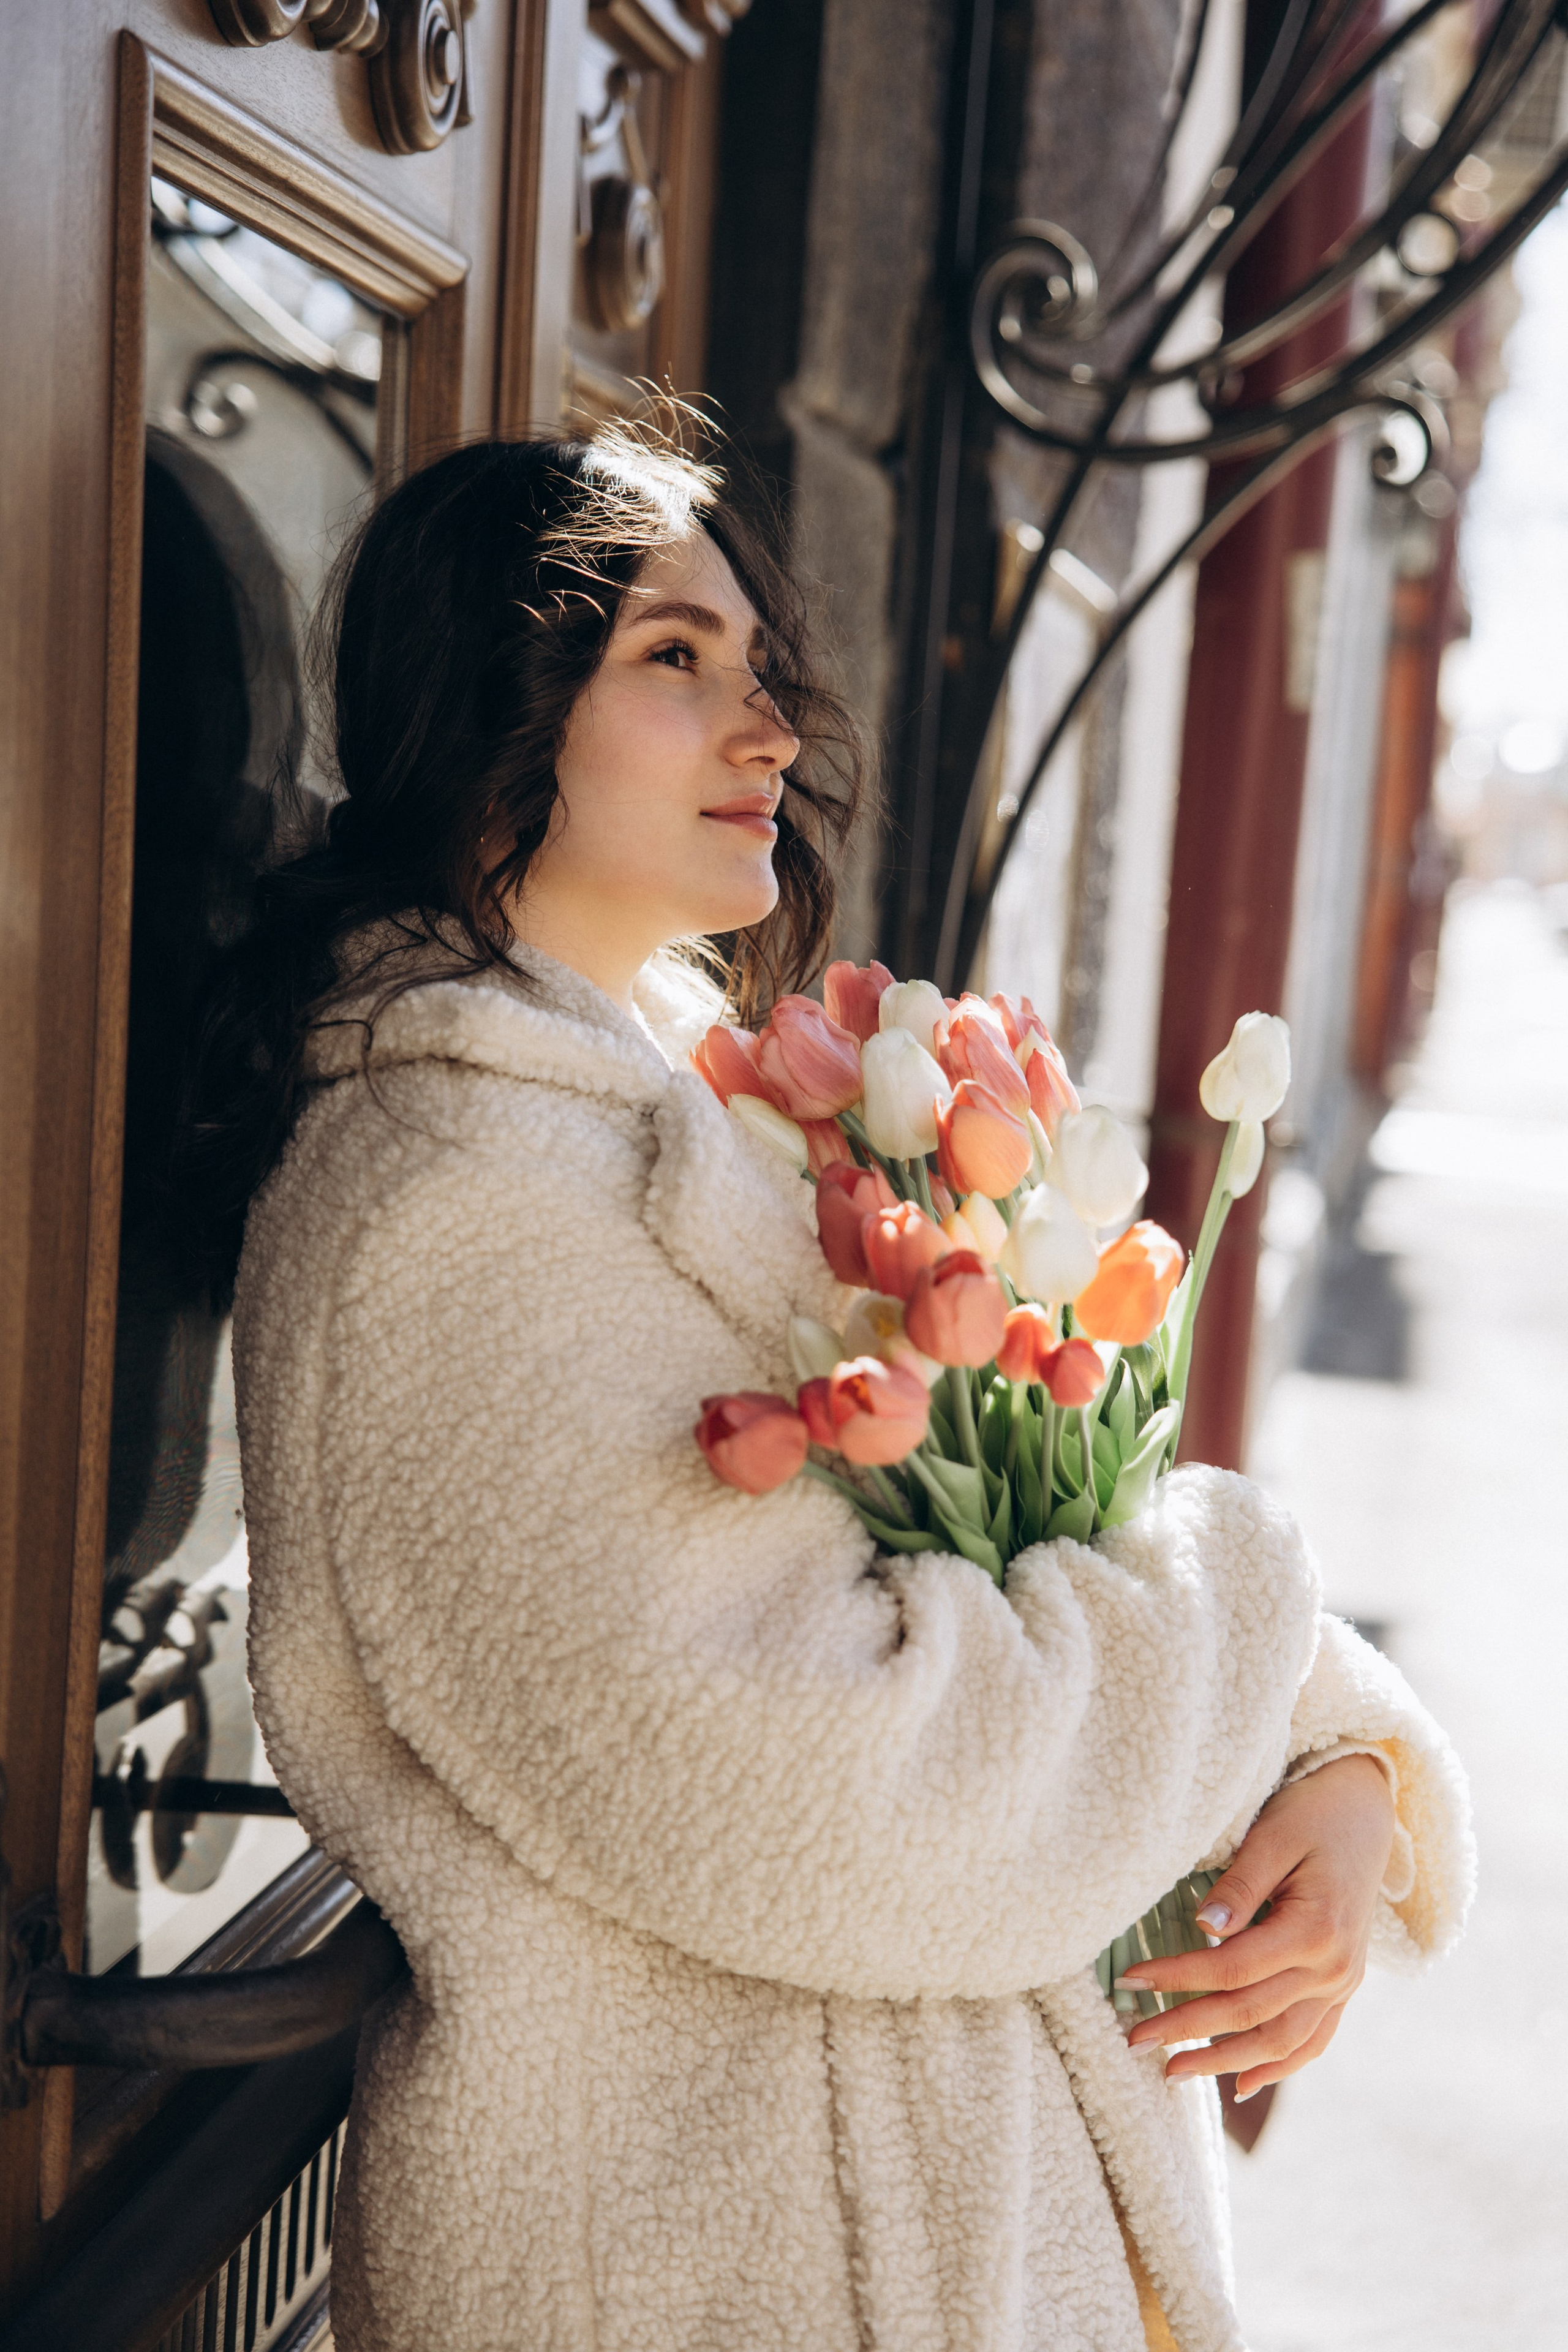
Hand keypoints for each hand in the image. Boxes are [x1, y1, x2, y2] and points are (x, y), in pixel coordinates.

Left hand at [1119, 1752, 1396, 2100]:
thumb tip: (1204, 1926)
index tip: (1129, 1981)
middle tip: (1133, 2040)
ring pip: (1281, 2041)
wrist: (1367, 1811)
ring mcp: (1343, 1984)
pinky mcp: (1344, 1987)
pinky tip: (1242, 2085)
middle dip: (1187, 2029)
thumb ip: (1240, 1885)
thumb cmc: (1314, 1814)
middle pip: (1250, 2013)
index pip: (1231, 1969)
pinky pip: (1313, 2041)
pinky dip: (1278, 2066)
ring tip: (1174, 2070)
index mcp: (1316, 1930)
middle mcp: (1335, 1969)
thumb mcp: (1273, 1835)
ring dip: (1225, 2060)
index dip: (1177, 1978)